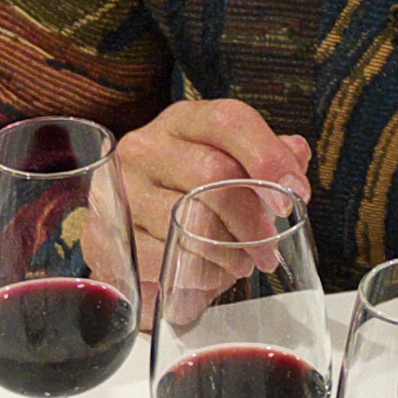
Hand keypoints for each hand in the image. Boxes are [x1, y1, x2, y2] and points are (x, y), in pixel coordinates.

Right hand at [114, 99, 311, 317]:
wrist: (135, 231)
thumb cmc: (193, 193)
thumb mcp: (232, 166)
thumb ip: (268, 157)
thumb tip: (296, 154)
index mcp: (184, 122)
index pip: (229, 121)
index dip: (268, 156)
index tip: (295, 194)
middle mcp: (145, 146)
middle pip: (211, 173)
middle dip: (251, 218)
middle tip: (268, 248)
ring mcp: (118, 189)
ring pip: (185, 219)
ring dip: (225, 251)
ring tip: (241, 264)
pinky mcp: (101, 235)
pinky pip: (159, 257)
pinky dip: (195, 273)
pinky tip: (208, 277)